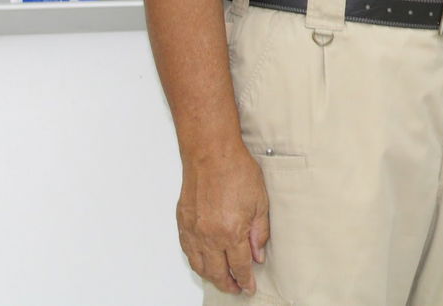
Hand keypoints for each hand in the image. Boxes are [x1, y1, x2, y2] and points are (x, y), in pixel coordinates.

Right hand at [176, 146, 269, 294]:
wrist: (211, 154)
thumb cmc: (236, 171)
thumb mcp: (260, 202)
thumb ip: (259, 232)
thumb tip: (257, 254)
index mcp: (231, 232)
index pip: (240, 265)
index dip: (245, 280)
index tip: (249, 287)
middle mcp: (209, 236)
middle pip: (217, 271)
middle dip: (228, 283)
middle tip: (236, 288)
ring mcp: (193, 231)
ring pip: (200, 265)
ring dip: (211, 276)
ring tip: (221, 279)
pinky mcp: (183, 223)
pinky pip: (188, 252)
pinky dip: (196, 262)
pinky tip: (204, 262)